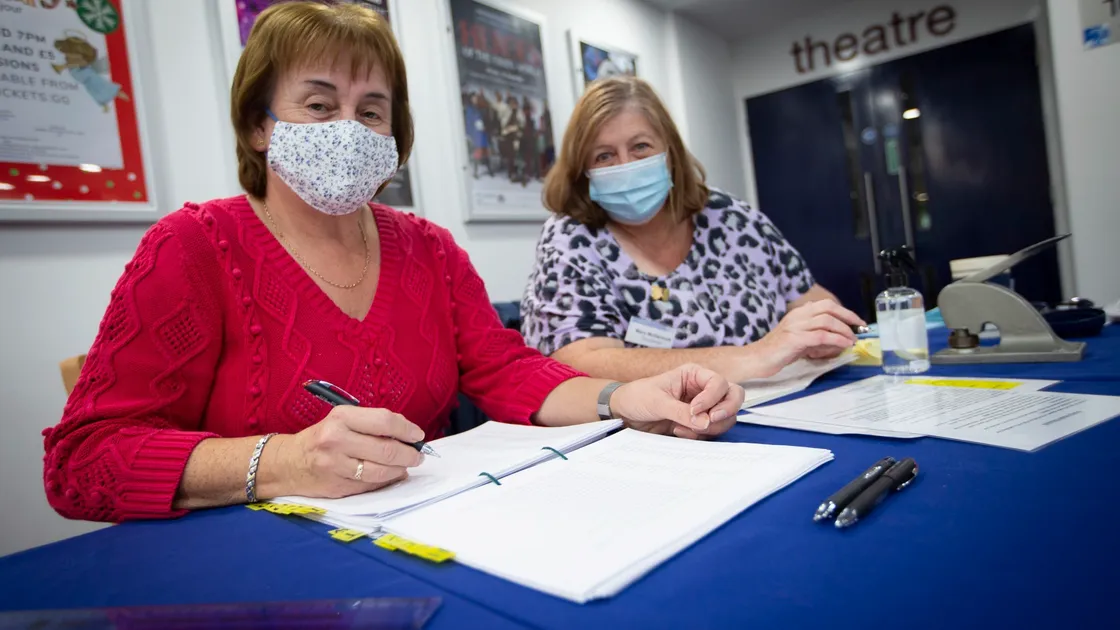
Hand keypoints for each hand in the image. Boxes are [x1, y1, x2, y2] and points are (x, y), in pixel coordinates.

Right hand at [272, 406, 425, 498]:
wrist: (287, 463)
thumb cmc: (321, 438)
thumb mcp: (341, 420)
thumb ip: (372, 425)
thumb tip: (407, 436)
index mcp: (341, 418)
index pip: (384, 421)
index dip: (407, 429)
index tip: (417, 435)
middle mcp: (336, 440)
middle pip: (386, 448)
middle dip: (409, 453)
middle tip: (418, 455)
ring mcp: (336, 465)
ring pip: (380, 470)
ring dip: (401, 469)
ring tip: (407, 466)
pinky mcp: (336, 486)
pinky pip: (370, 485)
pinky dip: (386, 481)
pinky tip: (392, 475)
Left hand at [609, 364, 744, 439]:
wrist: (624, 414)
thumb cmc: (637, 397)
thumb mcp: (657, 402)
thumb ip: (681, 411)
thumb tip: (705, 422)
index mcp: (694, 375)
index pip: (719, 383)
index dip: (712, 397)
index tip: (695, 409)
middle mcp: (703, 389)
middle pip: (733, 397)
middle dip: (725, 410)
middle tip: (709, 421)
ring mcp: (703, 408)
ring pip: (726, 417)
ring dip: (709, 427)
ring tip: (682, 428)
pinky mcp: (698, 423)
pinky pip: (712, 431)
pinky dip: (700, 435)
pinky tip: (679, 432)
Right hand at [747, 299, 864, 376]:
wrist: (756, 359)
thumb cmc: (777, 352)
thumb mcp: (799, 339)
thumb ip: (815, 335)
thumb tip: (837, 337)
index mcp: (798, 313)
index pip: (825, 305)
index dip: (844, 311)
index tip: (856, 321)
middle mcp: (797, 316)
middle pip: (828, 308)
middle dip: (848, 316)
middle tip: (860, 328)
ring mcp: (795, 326)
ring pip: (827, 321)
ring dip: (844, 330)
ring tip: (852, 339)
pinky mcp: (795, 339)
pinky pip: (821, 336)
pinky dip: (836, 339)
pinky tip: (844, 344)